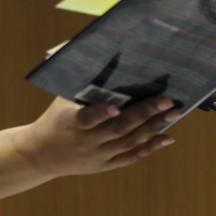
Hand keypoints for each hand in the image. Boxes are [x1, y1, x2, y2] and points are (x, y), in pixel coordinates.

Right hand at [17, 96, 176, 178]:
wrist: (41, 155)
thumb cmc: (55, 118)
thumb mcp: (60, 100)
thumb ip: (78, 82)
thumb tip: (90, 50)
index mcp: (73, 123)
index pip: (88, 118)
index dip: (101, 113)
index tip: (116, 107)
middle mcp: (87, 142)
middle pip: (119, 128)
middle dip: (145, 114)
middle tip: (167, 101)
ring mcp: (97, 156)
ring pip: (129, 142)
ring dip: (153, 127)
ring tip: (174, 113)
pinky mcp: (105, 165)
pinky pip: (131, 156)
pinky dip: (150, 147)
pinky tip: (167, 136)